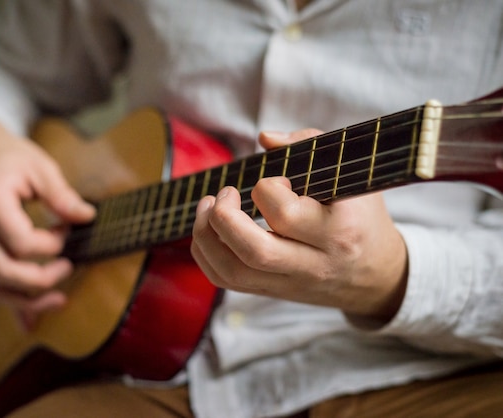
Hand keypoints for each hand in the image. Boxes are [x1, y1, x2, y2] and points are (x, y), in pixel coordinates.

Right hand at [0, 120, 95, 328]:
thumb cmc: (10, 158)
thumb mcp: (40, 166)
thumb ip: (61, 194)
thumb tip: (86, 218)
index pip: (19, 242)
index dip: (50, 245)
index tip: (68, 233)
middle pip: (2, 271)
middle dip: (40, 279)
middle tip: (69, 267)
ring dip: (26, 301)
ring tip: (59, 301)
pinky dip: (12, 303)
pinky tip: (33, 319)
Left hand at [191, 130, 407, 321]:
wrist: (378, 275)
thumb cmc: (361, 216)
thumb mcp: (351, 175)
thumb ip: (308, 145)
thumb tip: (264, 138)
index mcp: (339, 231)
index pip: (287, 214)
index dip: (268, 189)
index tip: (275, 180)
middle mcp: (314, 264)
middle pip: (255, 251)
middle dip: (224, 217)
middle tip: (225, 193)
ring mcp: (291, 283)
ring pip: (234, 272)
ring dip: (206, 236)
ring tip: (207, 207)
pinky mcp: (273, 292)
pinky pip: (227, 281)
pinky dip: (206, 254)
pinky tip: (208, 230)